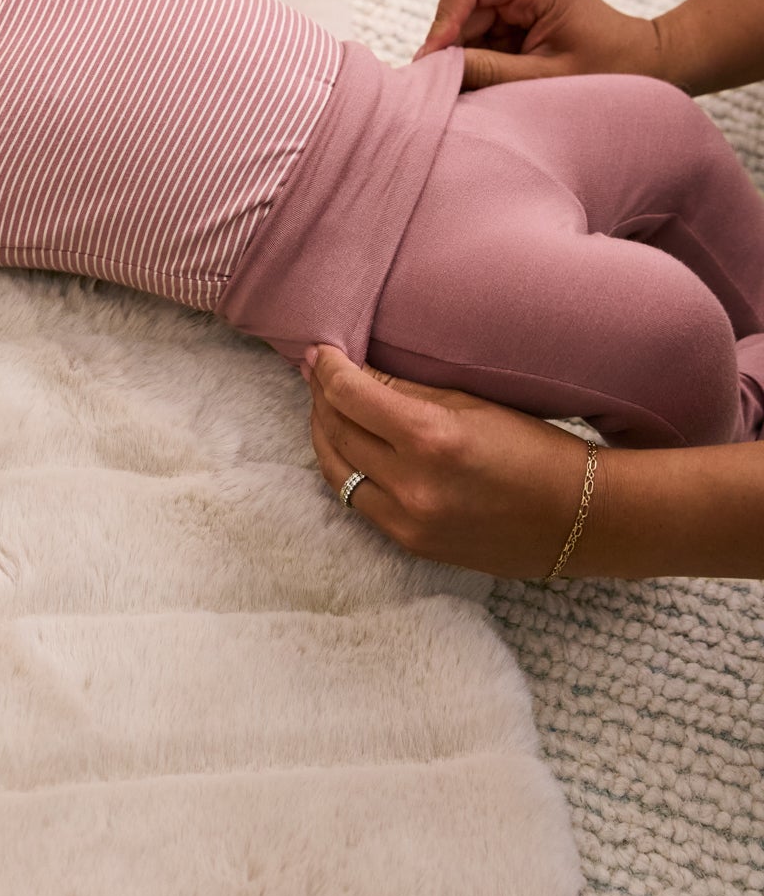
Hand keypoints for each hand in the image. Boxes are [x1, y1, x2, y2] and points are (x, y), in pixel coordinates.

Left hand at [304, 345, 595, 578]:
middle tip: (316, 372)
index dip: (327, 369)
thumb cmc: (533, 448)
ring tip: (323, 405)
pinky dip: (346, 468)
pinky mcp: (411, 545)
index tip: (318, 351)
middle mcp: (411, 485)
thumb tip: (354, 369)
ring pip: (336, 471)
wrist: (579, 520)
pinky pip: (357, 501)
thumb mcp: (472, 404)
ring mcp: (408, 522)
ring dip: (324, 434)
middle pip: (336, 431)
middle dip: (320, 397)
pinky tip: (346, 446)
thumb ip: (407, 389)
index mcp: (430, 439)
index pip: (350, 396)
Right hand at [413, 0, 660, 91]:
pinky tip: (490, 82)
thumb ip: (488, 71)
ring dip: (463, 57)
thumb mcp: (544, 78)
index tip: (431, 63)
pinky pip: (476, 34)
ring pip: (463, 24)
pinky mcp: (512, 13)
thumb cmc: (607, 71)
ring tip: (480, 90)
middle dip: (451, 48)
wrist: (644, 66)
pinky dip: (475, 60)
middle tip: (447, 91)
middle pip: (460, 7)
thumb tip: (431, 70)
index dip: (442, 22)